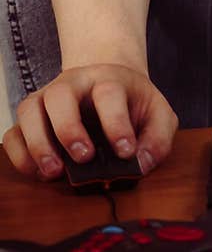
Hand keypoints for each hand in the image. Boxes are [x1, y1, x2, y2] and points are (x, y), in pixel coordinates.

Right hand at [2, 64, 177, 180]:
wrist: (107, 85)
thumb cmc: (132, 104)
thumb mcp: (158, 114)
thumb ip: (158, 138)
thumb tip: (141, 163)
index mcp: (108, 79)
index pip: (108, 93)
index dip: (117, 123)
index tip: (126, 151)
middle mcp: (73, 83)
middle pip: (60, 94)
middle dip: (69, 129)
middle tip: (84, 157)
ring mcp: (47, 98)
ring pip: (29, 110)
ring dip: (38, 143)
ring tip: (55, 172)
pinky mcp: (31, 119)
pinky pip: (13, 133)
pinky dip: (19, 154)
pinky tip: (38, 172)